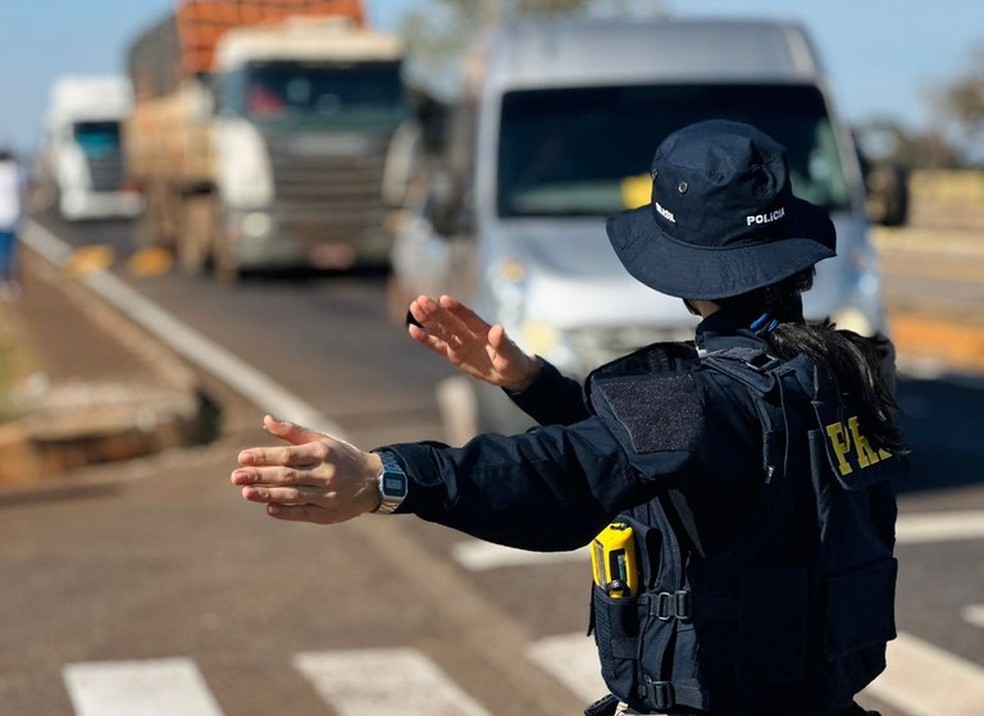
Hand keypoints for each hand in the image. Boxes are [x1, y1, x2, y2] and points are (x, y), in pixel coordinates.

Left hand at [231, 415, 381, 522]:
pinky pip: (304, 513)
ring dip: (268, 494)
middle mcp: (326, 473)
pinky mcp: (329, 514)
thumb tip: (266, 419)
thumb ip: (293, 431)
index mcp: (323, 452)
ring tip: (246, 493)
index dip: (264, 456)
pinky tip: (268, 508)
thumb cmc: (341, 457)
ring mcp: (328, 495)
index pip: (288, 455)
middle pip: (288, 475)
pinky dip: (286, 511)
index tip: (242, 457)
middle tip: (235, 477)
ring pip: (293, 495)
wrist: (375, 481)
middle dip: (260, 476)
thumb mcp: (322, 440)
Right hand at [408, 294, 540, 391]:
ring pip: (441, 330)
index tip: (444, 299)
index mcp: (483, 331)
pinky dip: (426, 339)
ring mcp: (461, 343)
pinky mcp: (454, 354)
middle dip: (436, 312)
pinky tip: (412, 329)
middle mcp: (469, 333)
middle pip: (450, 321)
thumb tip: (498, 329)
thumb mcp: (511, 356)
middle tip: (420, 300)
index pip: (468, 318)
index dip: (457, 310)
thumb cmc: (514, 361)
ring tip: (413, 307)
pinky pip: (437, 345)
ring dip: (427, 319)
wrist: (510, 373)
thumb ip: (503, 343)